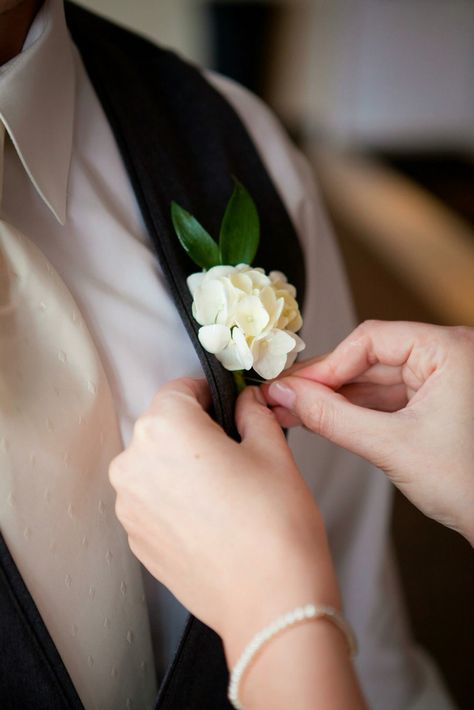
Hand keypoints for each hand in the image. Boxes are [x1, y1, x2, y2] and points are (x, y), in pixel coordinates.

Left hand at [109, 378, 338, 663]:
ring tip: (225, 490)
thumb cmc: (274, 524)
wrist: (270, 602)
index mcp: (164, 428)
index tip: (228, 406)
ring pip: (156, 464)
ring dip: (182, 465)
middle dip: (195, 430)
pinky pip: (152, 500)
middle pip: (164, 427)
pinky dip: (175, 499)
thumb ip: (253, 412)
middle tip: (235, 451)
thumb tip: (247, 400)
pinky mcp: (135, 538)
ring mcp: (129, 505)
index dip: (209, 394)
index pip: (180, 389)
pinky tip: (211, 517)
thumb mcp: (273, 450)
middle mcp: (134, 463)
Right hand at [263, 321, 473, 544]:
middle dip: (325, 382)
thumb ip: (332, 417)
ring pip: (373, 379)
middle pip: (369, 358)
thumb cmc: (471, 485)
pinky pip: (385, 398)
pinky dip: (354, 410)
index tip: (296, 386)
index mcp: (451, 350)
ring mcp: (441, 379)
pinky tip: (322, 417)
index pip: (371, 339)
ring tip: (294, 409)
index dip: (328, 364)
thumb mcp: (390, 446)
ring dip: (334, 397)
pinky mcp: (433, 402)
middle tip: (284, 396)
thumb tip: (288, 395)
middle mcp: (449, 356)